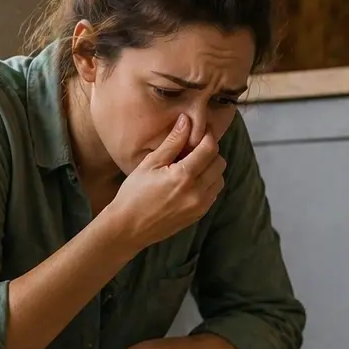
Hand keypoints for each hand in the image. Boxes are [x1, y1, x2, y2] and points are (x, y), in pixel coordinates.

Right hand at [107, 115, 224, 249]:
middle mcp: (196, 192)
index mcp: (184, 176)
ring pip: (219, 179)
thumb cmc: (134, 193)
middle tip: (192, 150)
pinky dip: (207, 184)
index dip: (206, 136)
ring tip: (190, 167)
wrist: (129, 228)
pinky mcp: (199, 215)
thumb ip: (172, 142)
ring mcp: (200, 206)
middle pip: (219, 163)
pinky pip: (213, 194)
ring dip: (210, 169)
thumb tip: (186, 120)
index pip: (210, 149)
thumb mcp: (150, 163)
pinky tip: (189, 182)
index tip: (198, 132)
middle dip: (209, 153)